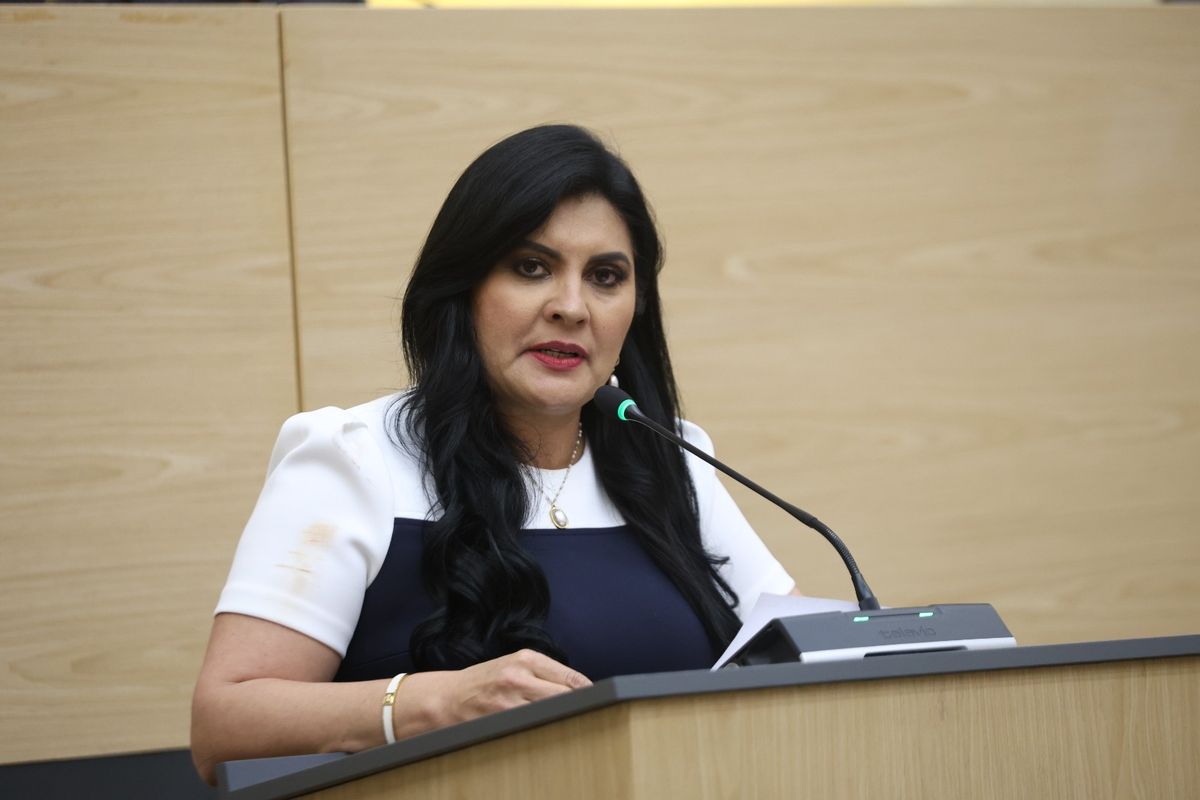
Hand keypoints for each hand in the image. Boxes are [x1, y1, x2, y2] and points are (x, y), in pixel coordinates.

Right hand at [394, 649, 591, 736]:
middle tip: (591, 715)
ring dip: (563, 720)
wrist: (445, 699)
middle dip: (579, 706)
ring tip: (571, 725)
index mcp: (525, 658)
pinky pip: (532, 727)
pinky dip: (543, 730)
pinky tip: (546, 733)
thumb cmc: (482, 682)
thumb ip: (542, 673)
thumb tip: (579, 688)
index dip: (587, 692)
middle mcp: (518, 676)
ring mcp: (509, 700)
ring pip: (551, 712)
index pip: (570, 677)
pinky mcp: (500, 720)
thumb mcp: (512, 665)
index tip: (598, 701)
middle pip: (565, 695)